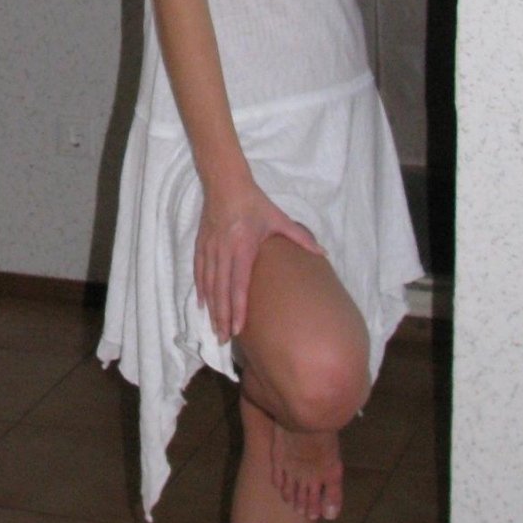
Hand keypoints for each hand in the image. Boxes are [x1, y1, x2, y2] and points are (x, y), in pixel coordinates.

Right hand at [194, 181, 322, 343]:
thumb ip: (300, 237)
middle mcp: (224, 251)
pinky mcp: (201, 245)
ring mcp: (210, 248)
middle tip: (223, 338)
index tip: (238, 328)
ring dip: (211, 308)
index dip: (237, 307)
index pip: (238, 284)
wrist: (226, 184)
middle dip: (221, 316)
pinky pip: (199, 272)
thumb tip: (323, 253)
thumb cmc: (255, 203)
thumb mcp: (278, 218)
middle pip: (221, 290)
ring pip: (208, 284)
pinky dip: (201, 290)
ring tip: (214, 328)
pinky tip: (203, 305)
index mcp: (243, 247)